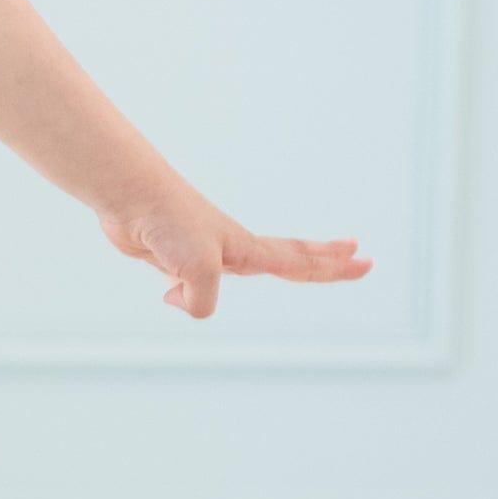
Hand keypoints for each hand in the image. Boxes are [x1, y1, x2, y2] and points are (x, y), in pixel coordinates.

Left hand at [98, 186, 369, 318]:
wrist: (132, 197)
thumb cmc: (170, 224)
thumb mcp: (197, 272)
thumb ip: (201, 302)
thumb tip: (177, 300)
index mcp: (248, 250)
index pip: (300, 263)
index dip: (333, 268)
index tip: (366, 262)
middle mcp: (232, 249)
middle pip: (291, 257)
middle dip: (326, 261)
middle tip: (358, 255)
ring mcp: (204, 252)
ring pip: (243, 269)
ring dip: (268, 269)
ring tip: (300, 267)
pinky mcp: (172, 257)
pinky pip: (186, 284)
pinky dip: (188, 290)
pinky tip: (176, 289)